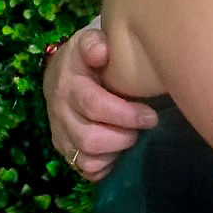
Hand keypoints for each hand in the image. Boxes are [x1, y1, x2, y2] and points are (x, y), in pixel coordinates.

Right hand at [44, 22, 157, 182]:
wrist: (63, 73)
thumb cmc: (86, 58)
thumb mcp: (89, 41)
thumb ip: (95, 44)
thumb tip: (103, 52)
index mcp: (68, 85)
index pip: (94, 106)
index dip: (126, 115)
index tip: (152, 116)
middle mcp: (60, 114)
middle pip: (90, 139)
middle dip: (124, 138)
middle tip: (144, 128)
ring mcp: (61, 136)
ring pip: (87, 160)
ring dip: (116, 153)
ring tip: (133, 138)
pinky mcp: (66, 151)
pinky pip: (86, 171)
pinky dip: (107, 166)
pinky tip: (119, 152)